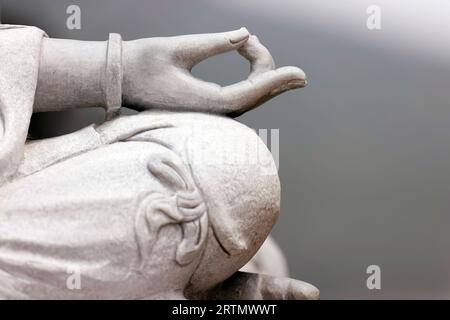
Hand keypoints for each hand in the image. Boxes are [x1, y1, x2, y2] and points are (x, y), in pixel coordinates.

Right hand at [122, 28, 306, 116]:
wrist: (120, 80)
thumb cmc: (142, 64)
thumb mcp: (178, 48)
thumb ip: (215, 42)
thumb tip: (245, 34)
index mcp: (206, 103)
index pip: (251, 93)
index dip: (277, 81)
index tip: (301, 74)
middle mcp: (213, 112)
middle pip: (256, 95)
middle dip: (270, 69)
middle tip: (258, 43)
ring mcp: (213, 111)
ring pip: (251, 95)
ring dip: (261, 71)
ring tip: (254, 44)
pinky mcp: (210, 105)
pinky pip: (241, 94)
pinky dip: (252, 77)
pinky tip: (254, 59)